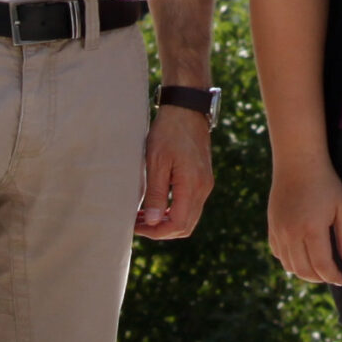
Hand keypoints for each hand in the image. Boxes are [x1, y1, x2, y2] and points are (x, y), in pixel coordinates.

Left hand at [138, 106, 214, 238]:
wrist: (187, 110)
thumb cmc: (168, 133)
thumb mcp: (156, 162)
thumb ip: (155, 194)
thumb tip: (151, 222)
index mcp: (192, 185)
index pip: (178, 224)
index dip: (156, 232)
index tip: (136, 226)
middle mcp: (203, 188)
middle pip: (185, 226)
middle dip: (160, 230)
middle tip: (136, 224)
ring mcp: (205, 184)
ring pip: (189, 217)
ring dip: (166, 222)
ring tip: (142, 216)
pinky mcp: (202, 178)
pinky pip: (190, 205)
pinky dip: (173, 212)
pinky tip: (156, 204)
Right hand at [268, 153, 341, 285]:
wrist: (297, 164)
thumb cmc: (326, 184)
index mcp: (312, 229)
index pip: (321, 265)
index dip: (332, 276)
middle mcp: (292, 233)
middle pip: (303, 270)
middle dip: (319, 278)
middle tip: (331, 276)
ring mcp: (279, 231)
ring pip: (289, 265)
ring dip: (304, 272)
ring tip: (318, 269)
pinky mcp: (271, 227)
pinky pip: (278, 254)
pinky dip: (290, 261)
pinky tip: (302, 257)